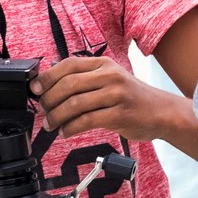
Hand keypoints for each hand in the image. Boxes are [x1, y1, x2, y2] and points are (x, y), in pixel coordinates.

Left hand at [32, 55, 180, 139]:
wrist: (163, 112)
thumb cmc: (132, 98)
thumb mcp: (111, 80)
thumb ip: (86, 81)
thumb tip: (51, 89)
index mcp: (104, 64)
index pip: (68, 65)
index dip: (47, 77)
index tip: (35, 89)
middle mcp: (110, 75)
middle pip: (68, 84)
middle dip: (48, 100)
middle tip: (42, 112)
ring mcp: (116, 94)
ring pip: (74, 104)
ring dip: (56, 117)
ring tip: (51, 125)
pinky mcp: (119, 114)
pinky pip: (86, 121)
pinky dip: (70, 128)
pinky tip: (65, 132)